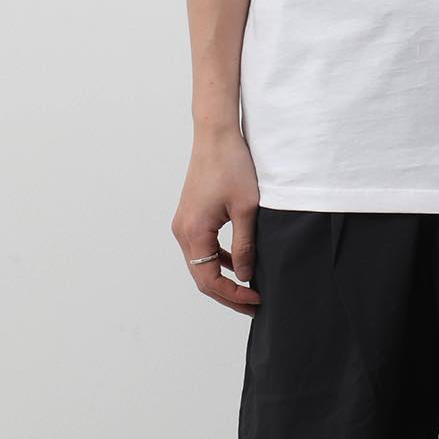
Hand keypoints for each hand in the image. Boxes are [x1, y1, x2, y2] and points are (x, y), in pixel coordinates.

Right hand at [170, 127, 262, 316]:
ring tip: (249, 289)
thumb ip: (245, 245)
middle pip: (202, 276)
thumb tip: (246, 277)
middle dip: (228, 293)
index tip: (256, 299)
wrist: (216, 135)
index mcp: (193, 233)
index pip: (209, 280)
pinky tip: (238, 263)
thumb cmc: (232, 166)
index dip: (233, 295)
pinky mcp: (190, 215)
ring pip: (201, 263)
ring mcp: (184, 223)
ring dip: (223, 278)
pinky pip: (202, 247)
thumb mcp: (246, 209)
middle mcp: (182, 231)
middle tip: (254, 303)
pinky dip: (218, 259)